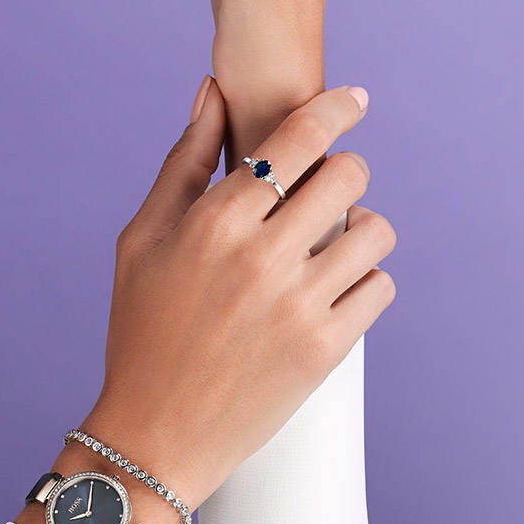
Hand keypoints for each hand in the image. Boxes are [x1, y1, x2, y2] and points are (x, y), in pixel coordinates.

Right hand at [81, 76, 395, 510]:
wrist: (154, 434)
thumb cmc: (142, 329)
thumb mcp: (143, 239)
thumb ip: (184, 160)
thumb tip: (213, 89)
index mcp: (215, 221)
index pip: (300, 137)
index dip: (338, 107)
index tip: (356, 98)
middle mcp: (262, 256)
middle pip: (350, 175)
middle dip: (346, 172)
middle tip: (328, 191)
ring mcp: (299, 305)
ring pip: (376, 231)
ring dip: (361, 228)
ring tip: (332, 244)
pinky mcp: (326, 350)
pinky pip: (381, 288)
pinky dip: (366, 282)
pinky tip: (333, 290)